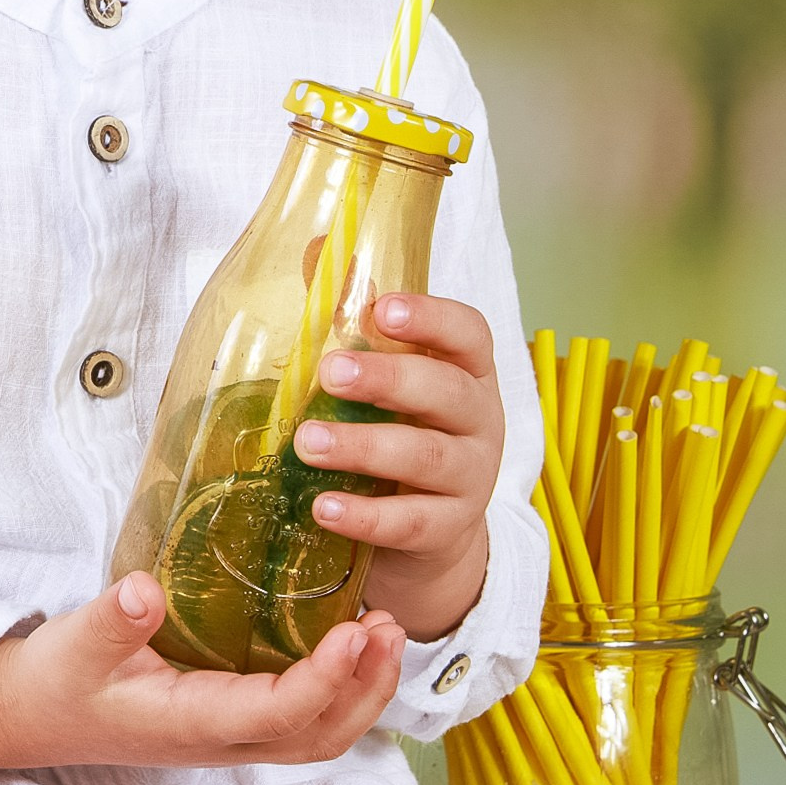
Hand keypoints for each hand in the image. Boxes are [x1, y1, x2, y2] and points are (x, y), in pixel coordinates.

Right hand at [0, 575, 404, 773]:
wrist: (31, 718)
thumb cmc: (55, 681)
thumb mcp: (73, 645)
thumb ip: (111, 621)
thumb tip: (143, 591)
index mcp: (190, 725)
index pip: (276, 715)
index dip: (323, 679)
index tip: (354, 631)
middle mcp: (222, 741)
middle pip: (319, 737)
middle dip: (365, 690)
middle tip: (390, 628)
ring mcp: (231, 737)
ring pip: (319, 734)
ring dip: (363, 690)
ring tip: (387, 631)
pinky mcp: (231, 720)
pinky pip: (302, 716)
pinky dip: (340, 686)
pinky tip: (348, 638)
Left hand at [291, 290, 503, 642]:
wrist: (427, 538)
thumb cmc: (399, 434)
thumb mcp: (382, 379)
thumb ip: (350, 317)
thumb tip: (314, 246)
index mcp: (465, 371)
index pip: (468, 334)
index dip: (432, 318)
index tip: (384, 309)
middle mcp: (478, 420)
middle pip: (447, 392)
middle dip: (389, 379)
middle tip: (329, 373)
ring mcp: (470, 479)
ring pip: (427, 458)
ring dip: (365, 447)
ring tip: (307, 443)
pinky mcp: (448, 531)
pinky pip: (412, 523)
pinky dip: (366, 516)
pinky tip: (323, 507)